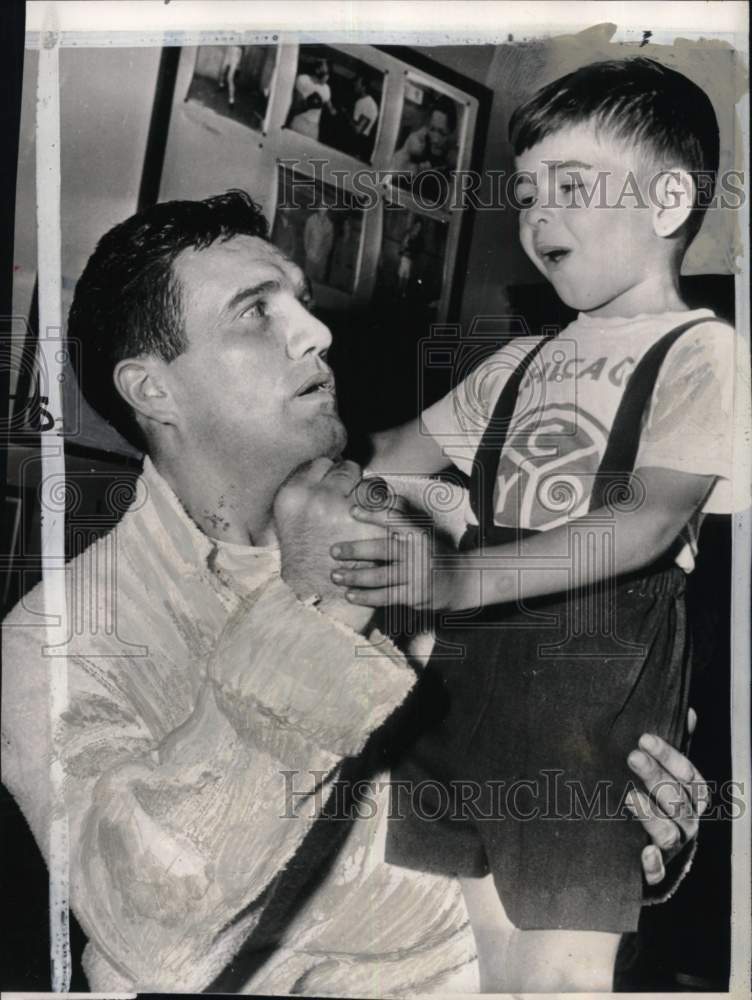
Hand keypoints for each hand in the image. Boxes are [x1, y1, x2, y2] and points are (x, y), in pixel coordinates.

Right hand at [273, 459, 383, 626]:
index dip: (331, 470)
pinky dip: (393, 508)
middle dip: (354, 479)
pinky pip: (389, 504)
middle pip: (346, 470)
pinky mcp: (372, 525)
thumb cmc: (303, 566)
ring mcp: (344, 508)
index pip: (319, 464)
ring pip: (370, 484)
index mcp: (292, 496)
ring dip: (375, 493)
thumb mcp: (289, 527)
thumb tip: (321, 476)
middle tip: (358, 491)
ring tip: (377, 504)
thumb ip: (303, 499)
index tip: (337, 478)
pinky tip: (391, 516)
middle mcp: (317, 497)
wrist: (320, 601)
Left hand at [330, 502, 463, 611]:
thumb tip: (381, 495)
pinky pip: (386, 596)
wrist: (462, 582)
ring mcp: (417, 575)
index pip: (395, 519)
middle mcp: (419, 553)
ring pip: (381, 576)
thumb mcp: (424, 532)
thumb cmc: (434, 552)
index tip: (352, 511)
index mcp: (420, 533)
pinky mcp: (414, 596)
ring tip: (335, 575)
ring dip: (356, 576)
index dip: (373, 514)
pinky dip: (366, 596)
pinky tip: (349, 594)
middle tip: (333, 550)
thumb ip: (402, 518)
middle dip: (356, 550)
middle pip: (383, 549)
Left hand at [626, 711, 709, 885]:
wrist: (639, 850)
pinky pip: (658, 875)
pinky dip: (653, 864)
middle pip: (678, 802)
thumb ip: (677, 745)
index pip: (690, 777)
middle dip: (656, 778)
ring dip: (651, 815)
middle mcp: (686, 825)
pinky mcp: (654, 874)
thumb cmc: (654, 799)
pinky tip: (643, 851)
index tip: (644, 738)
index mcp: (691, 800)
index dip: (671, 757)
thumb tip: (689, 711)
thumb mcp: (665, 772)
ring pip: (670, 835)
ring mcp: (672, 851)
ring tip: (627, 796)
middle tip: (631, 757)